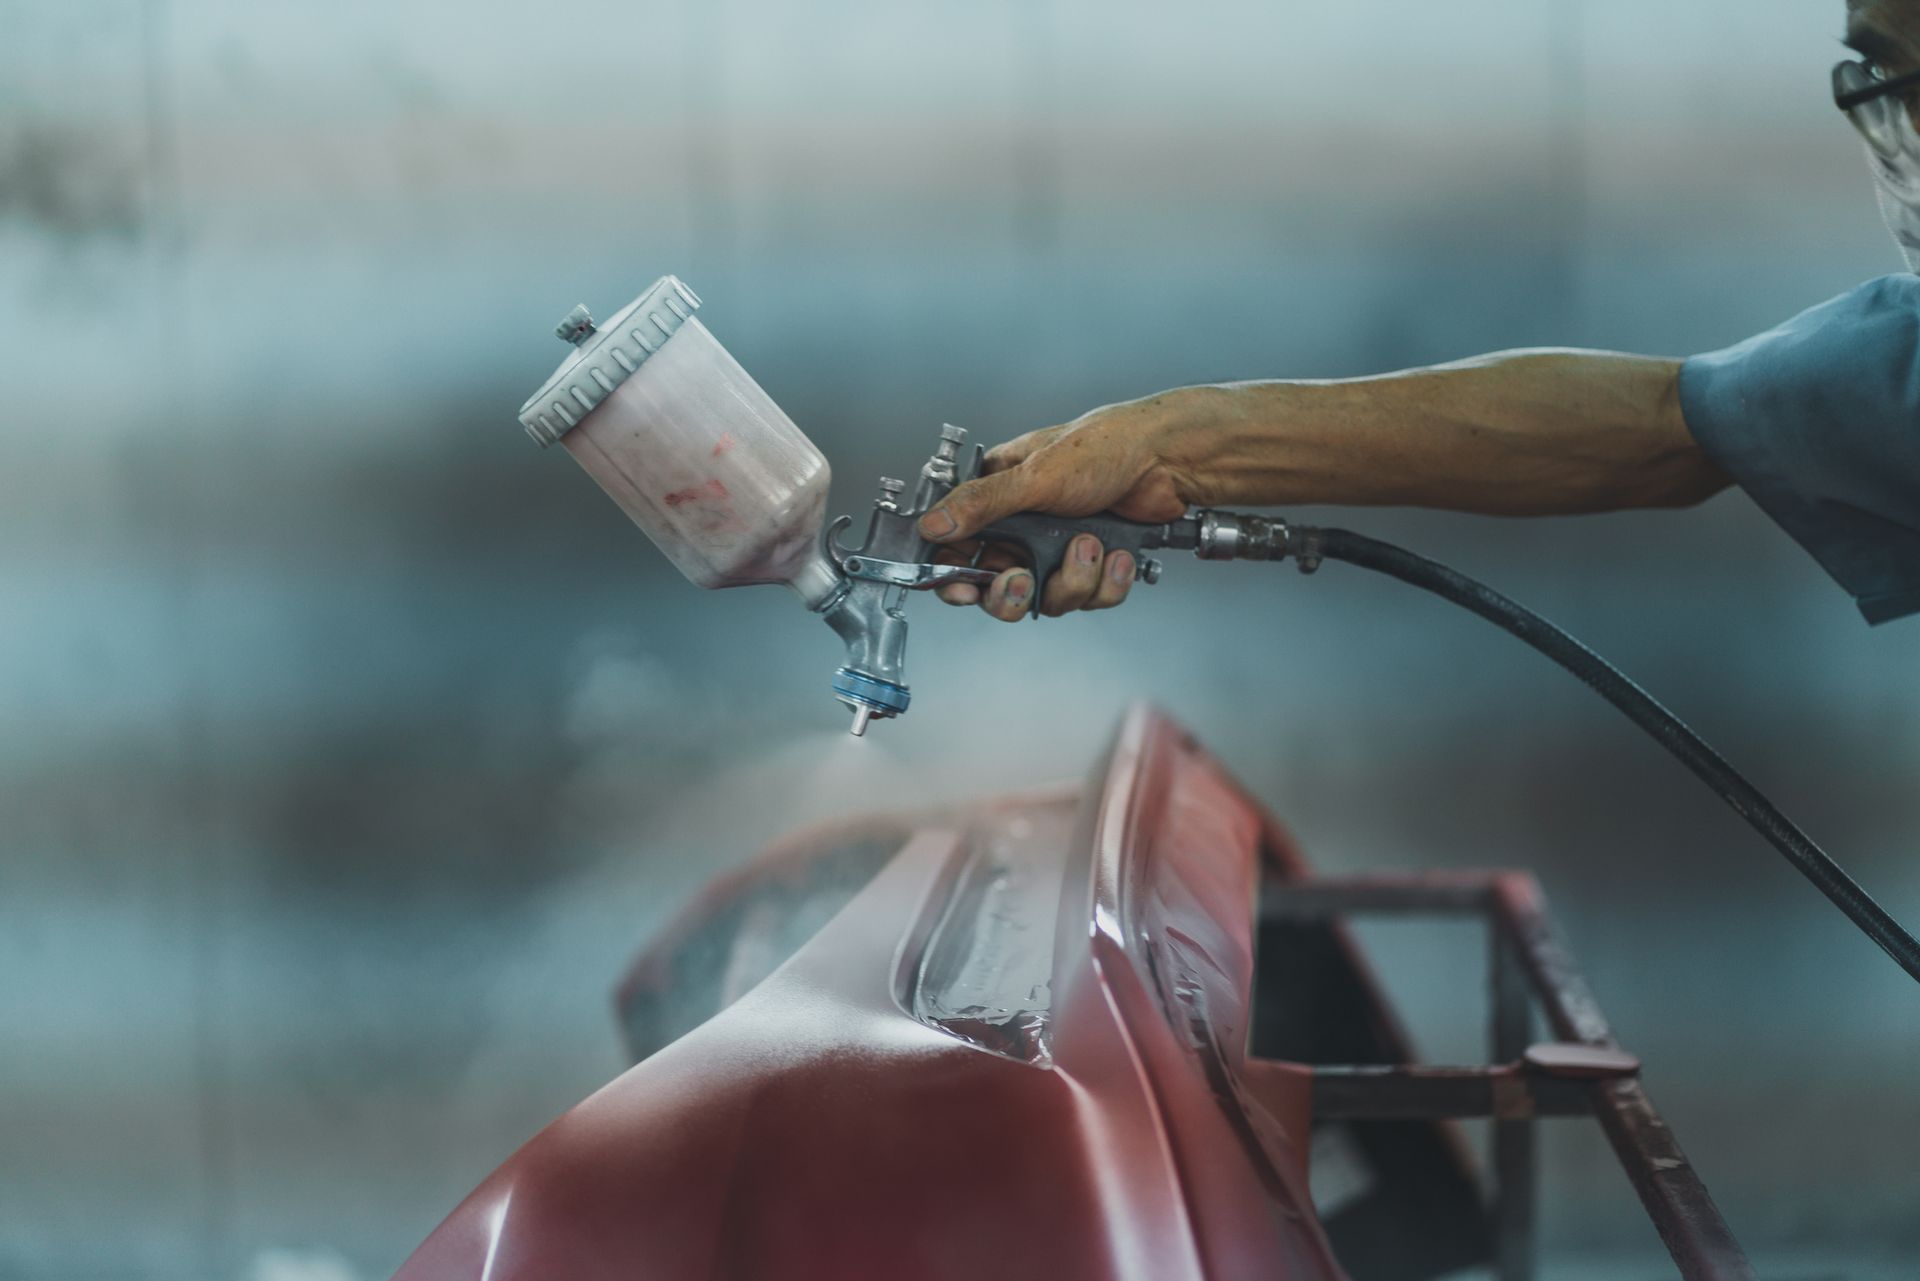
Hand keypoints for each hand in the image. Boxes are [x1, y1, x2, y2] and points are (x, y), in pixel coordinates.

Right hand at [917, 389, 1213, 620]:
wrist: (1169, 460)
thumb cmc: (1104, 448)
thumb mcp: (1035, 476)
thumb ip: (981, 504)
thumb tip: (933, 525)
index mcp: (998, 494)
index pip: (957, 545)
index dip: (954, 575)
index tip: (961, 590)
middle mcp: (1024, 525)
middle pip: (997, 585)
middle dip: (1012, 592)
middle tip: (1022, 582)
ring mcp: (1058, 547)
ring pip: (1047, 597)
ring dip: (1073, 580)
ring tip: (1092, 545)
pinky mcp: (1093, 564)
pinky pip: (1088, 596)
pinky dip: (1106, 582)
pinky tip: (1118, 553)